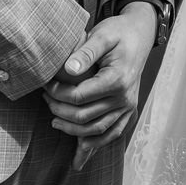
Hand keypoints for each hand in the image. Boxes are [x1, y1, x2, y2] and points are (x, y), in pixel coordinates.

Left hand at [43, 5, 156, 168]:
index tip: (45, 86)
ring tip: (54, 122)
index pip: (79, 97)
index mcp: (117, 79)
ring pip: (97, 130)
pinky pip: (112, 134)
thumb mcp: (102, 34)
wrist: (140, 35)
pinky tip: (80, 152)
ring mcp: (128, 106)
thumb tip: (67, 69)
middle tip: (45, 100)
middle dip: (60, 111)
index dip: (58, 94)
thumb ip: (85, 52)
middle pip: (85, 116)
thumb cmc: (118, 32)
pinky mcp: (128, 110)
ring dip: (73, 131)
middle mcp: (124, 98)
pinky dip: (96, 144)